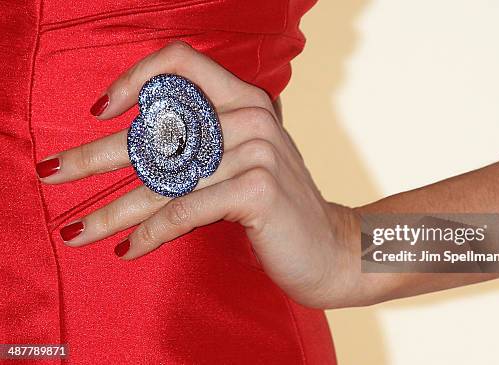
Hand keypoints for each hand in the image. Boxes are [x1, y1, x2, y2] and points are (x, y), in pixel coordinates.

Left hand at [37, 41, 366, 308]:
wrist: (330, 247)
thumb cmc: (277, 206)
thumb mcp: (244, 160)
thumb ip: (205, 142)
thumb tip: (135, 148)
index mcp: (246, 100)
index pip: (181, 63)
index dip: (136, 79)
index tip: (103, 112)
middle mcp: (251, 117)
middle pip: (156, 132)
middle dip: (93, 157)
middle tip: (52, 174)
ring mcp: (257, 150)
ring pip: (164, 182)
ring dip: (113, 211)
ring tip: (77, 231)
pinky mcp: (257, 190)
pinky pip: (185, 211)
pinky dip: (151, 233)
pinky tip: (128, 248)